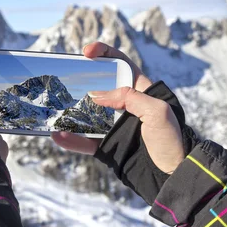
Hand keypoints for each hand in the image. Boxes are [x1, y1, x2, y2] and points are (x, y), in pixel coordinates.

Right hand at [51, 42, 183, 173]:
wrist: (171, 175)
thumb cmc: (170, 140)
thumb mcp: (157, 111)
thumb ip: (128, 97)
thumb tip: (97, 96)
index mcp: (141, 90)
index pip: (121, 63)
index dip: (104, 53)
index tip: (87, 51)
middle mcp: (125, 106)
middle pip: (98, 87)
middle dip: (80, 80)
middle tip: (64, 77)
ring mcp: (114, 126)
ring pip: (86, 114)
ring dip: (70, 111)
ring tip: (54, 107)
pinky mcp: (107, 146)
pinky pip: (84, 141)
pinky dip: (70, 140)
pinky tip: (57, 136)